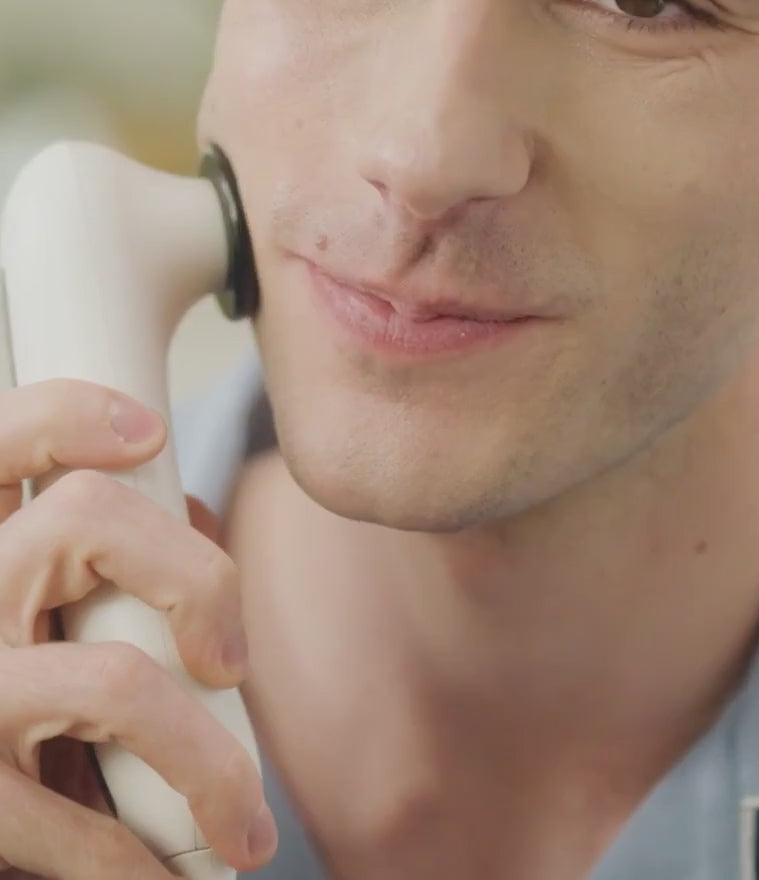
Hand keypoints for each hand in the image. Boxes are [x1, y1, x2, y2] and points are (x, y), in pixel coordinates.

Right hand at [0, 380, 277, 877]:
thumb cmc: (10, 699)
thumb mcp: (30, 611)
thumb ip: (98, 562)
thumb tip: (192, 521)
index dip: (67, 414)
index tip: (147, 433)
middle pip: (88, 521)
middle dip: (199, 581)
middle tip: (229, 663)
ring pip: (115, 681)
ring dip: (208, 764)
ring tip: (246, 823)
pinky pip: (70, 821)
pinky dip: (137, 863)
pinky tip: (168, 879)